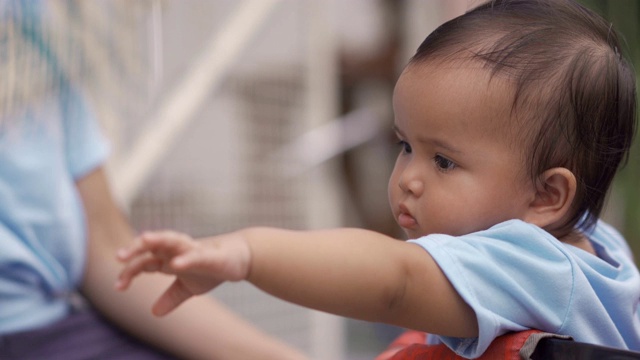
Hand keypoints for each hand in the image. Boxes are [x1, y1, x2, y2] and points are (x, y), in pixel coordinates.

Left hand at [116, 230, 251, 315]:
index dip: (130, 271)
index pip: (145, 262)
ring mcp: (193, 250)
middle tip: (120, 257)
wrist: (240, 257)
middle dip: (137, 249)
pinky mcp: (210, 255)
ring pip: (172, 240)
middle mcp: (177, 250)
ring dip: (158, 239)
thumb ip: (171, 297)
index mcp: (169, 258)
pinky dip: (186, 258)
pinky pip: (196, 255)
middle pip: (153, 245)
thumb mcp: (188, 288)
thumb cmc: (211, 268)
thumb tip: (154, 312)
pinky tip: (176, 264)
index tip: (118, 286)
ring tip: (144, 240)